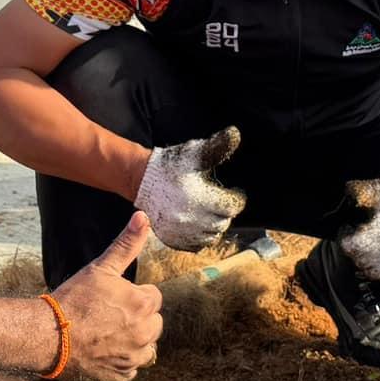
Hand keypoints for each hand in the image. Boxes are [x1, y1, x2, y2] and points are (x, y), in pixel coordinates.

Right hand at [48, 213, 163, 380]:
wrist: (47, 336)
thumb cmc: (72, 300)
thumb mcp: (100, 268)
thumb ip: (126, 244)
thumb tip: (144, 217)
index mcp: (144, 304)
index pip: (153, 298)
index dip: (133, 296)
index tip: (113, 299)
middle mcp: (145, 333)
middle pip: (153, 323)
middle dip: (137, 319)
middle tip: (108, 316)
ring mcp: (133, 357)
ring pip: (145, 347)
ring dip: (132, 341)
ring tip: (105, 333)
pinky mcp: (121, 376)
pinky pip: (130, 368)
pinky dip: (120, 361)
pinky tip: (102, 351)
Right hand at [135, 129, 245, 250]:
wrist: (141, 179)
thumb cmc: (170, 165)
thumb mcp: (194, 153)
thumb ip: (217, 146)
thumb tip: (235, 135)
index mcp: (201, 198)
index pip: (232, 206)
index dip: (237, 199)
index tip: (236, 193)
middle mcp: (192, 219)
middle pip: (223, 222)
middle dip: (225, 212)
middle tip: (222, 202)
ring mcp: (182, 231)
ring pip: (211, 236)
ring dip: (215, 225)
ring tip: (211, 213)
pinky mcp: (173, 238)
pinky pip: (196, 245)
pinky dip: (201, 237)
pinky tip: (199, 225)